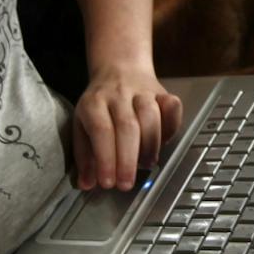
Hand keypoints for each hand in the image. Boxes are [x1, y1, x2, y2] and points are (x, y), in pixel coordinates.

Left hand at [72, 59, 182, 190]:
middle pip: (127, 126)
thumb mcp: (81, 126)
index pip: (101, 130)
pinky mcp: (163, 92)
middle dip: (127, 159)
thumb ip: (84, 156)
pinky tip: (164, 141)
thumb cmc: (99, 105)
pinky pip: (172, 107)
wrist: (119, 68)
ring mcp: (143, 91)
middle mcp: (118, 94)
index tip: (108, 183)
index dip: (106, 158)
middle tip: (126, 184)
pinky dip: (172, 126)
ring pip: (151, 116)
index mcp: (94, 102)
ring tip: (145, 165)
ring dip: (150, 145)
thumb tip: (87, 184)